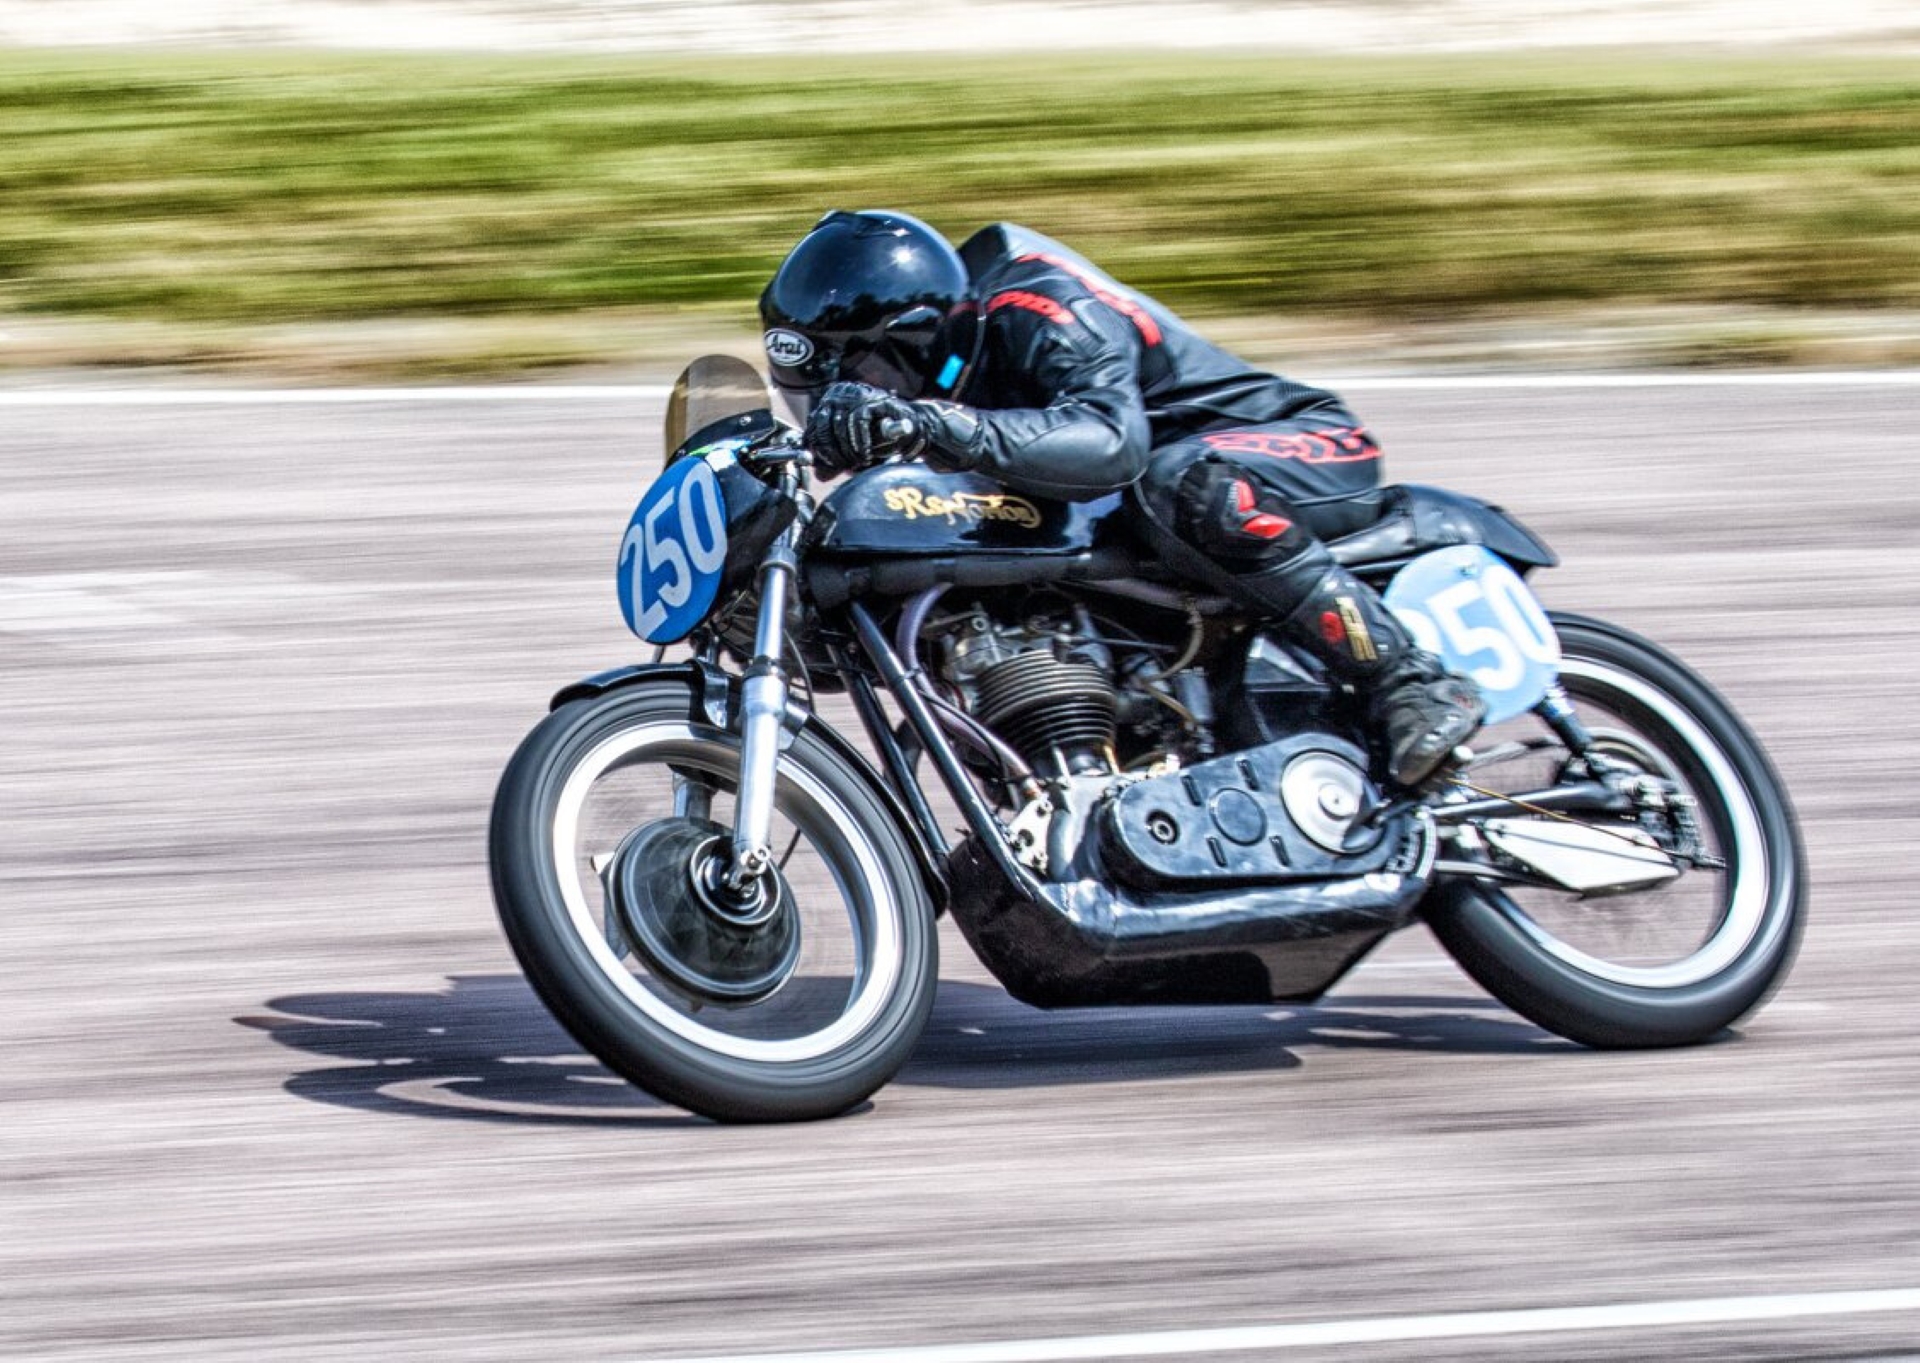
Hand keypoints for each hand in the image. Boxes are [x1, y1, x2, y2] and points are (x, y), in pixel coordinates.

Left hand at [803, 381, 923, 477]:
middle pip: (823, 426)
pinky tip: (866, 453)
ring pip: (840, 424)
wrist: (913, 429)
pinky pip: (858, 420)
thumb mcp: (854, 451)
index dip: (817, 449)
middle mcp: (840, 395)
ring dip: (848, 449)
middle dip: (833, 452)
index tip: (825, 467)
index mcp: (830, 405)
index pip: (814, 427)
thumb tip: (819, 474)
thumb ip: (837, 460)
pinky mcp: (873, 398)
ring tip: (859, 461)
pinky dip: (860, 440)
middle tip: (846, 467)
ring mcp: (857, 394)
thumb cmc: (882, 440)